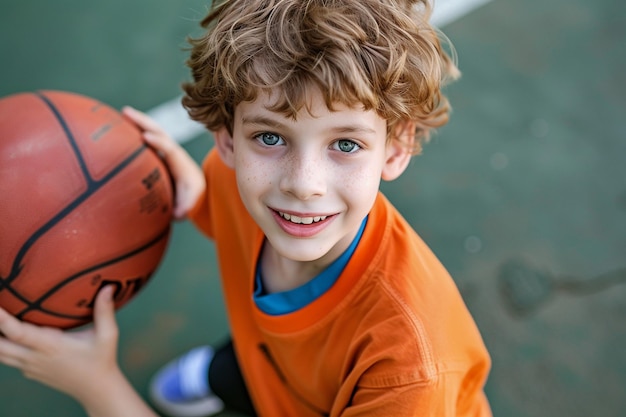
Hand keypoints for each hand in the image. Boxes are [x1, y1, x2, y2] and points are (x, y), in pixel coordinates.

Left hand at [0, 287, 119, 402]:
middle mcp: (36, 357)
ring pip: (0, 354)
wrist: (96, 389)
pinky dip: (3, 347)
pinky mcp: (30, 372)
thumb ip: (105, 311)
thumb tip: (108, 287)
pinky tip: (6, 336)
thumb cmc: (102, 360)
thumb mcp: (107, 336)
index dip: (2, 320)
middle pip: (0, 346)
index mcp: (51, 346)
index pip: (19, 333)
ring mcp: (30, 367)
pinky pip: (9, 359)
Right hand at [123, 106, 205, 218]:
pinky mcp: (159, 150)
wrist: (197, 186)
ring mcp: (166, 149)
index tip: (146, 136)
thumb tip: (177, 213)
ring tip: (124, 112)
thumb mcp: (189, 204)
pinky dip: (136, 128)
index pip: (170, 150)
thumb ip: (185, 207)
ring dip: (139, 121)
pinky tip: (120, 122)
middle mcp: (173, 152)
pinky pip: (147, 136)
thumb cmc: (190, 196)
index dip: (159, 143)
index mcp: (180, 164)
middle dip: (145, 123)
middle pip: (160, 133)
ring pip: (153, 131)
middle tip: (128, 112)